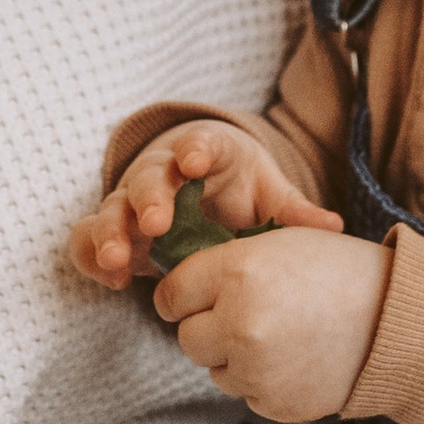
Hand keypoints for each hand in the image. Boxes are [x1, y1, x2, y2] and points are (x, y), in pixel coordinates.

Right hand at [68, 121, 342, 293]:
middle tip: (157, 222)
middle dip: (150, 198)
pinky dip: (92, 255)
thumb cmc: (238, 185)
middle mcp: (162, 173)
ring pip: (112, 209)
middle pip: (148, 178)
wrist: (200, 182)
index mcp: (205, 153)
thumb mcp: (267, 191)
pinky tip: (109, 279)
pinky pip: (89, 238)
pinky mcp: (114, 229)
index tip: (196, 160)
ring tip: (116, 258)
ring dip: (111, 232)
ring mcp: (132, 201)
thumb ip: (292, 211)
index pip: (198, 143)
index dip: (195, 149)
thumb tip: (334, 227)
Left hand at [156, 228, 389, 423]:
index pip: (171, 295)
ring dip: (235, 357)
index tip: (193, 298)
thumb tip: (175, 292)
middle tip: (245, 316)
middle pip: (187, 338)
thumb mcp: (278, 243)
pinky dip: (263, 381)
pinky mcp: (274, 403)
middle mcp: (239, 323)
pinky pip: (247, 393)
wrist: (395, 320)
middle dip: (208, 328)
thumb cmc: (336, 271)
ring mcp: (256, 369)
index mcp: (238, 272)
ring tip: (280, 335)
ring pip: (216, 370)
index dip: (181, 296)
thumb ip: (224, 265)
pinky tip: (296, 358)